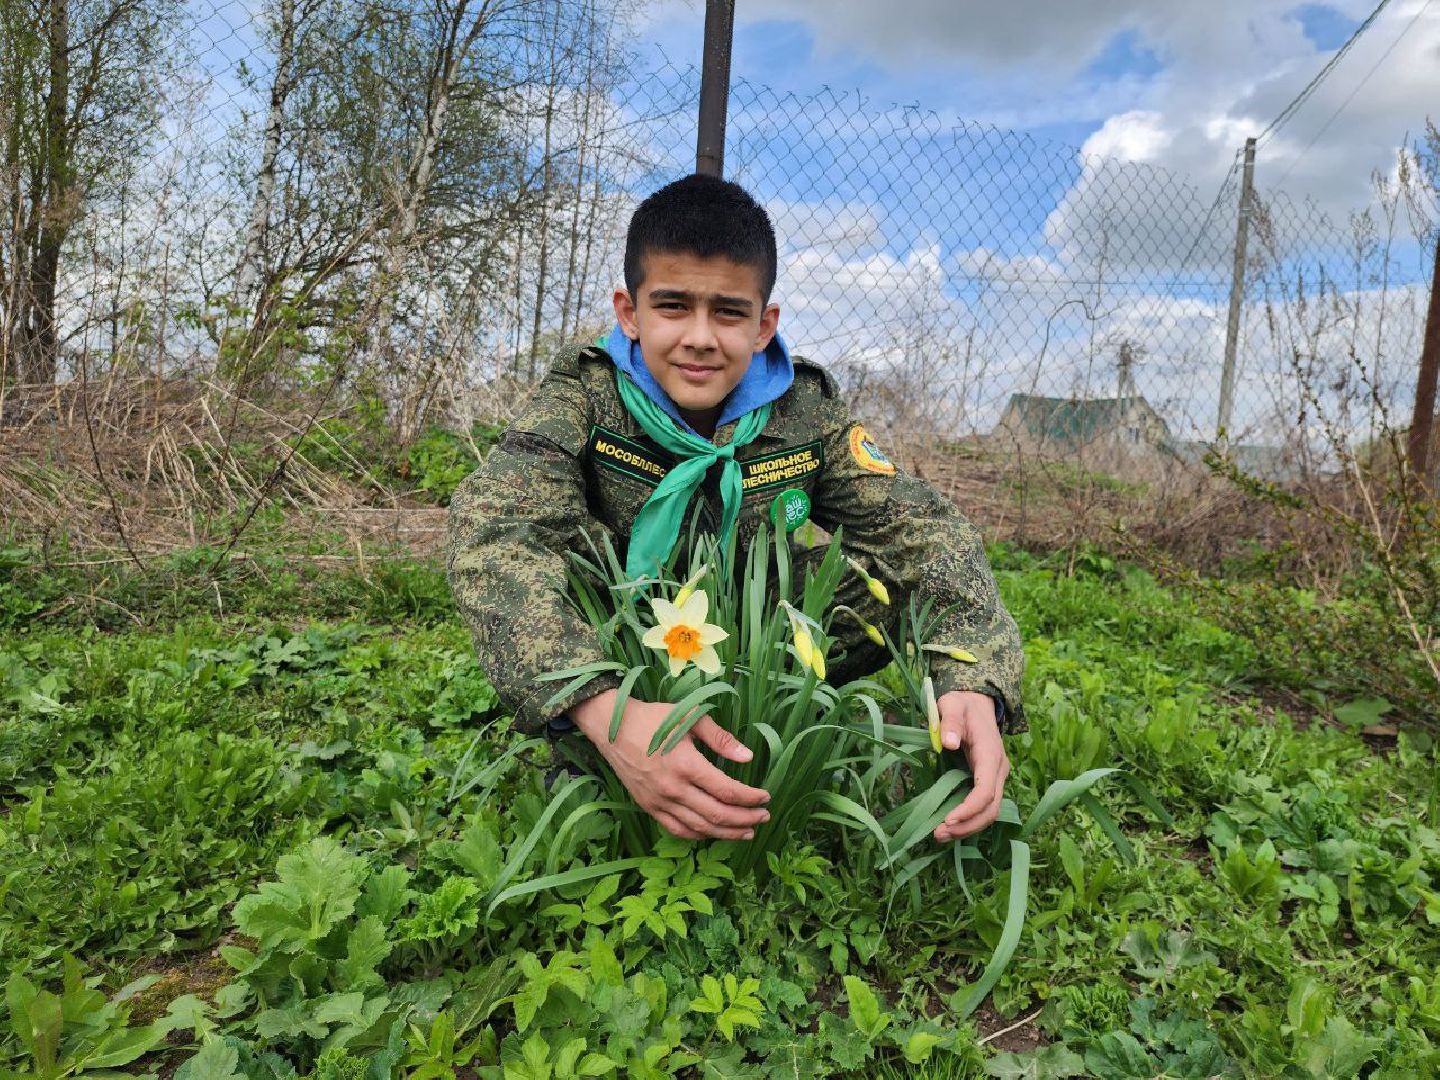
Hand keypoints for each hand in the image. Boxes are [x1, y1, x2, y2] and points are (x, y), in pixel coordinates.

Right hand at [571, 689, 770, 840]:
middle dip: (745, 819)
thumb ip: (721, 739)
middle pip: (717, 815)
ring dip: (727, 833)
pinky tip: (714, 832)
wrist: (612, 727)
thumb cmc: (654, 718)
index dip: (750, 797)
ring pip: (699, 828)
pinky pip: (677, 829)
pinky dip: (699, 835)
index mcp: (686, 765)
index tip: (766, 796)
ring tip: (747, 832)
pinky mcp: (649, 807)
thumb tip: (748, 757)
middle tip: (764, 817)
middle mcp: (673, 789)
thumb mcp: (690, 718)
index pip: (727, 791)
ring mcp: (659, 801)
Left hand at [933, 690, 1009, 841]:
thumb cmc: (962, 705)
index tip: (948, 820)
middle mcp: (998, 770)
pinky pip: (982, 807)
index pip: (986, 791)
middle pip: (990, 809)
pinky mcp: (987, 781)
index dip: (969, 809)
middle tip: (938, 835)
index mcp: (991, 754)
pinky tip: (949, 827)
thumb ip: (950, 722)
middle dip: (967, 825)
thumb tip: (947, 744)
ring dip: (967, 828)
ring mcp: (995, 777)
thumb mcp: (953, 705)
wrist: (977, 703)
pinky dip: (968, 820)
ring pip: (989, 812)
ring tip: (939, 836)